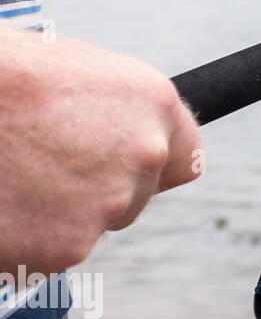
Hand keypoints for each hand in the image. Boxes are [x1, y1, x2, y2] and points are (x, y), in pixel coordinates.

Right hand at [0, 29, 202, 275]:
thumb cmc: (3, 76)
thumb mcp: (73, 67)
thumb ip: (112, 107)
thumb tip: (119, 128)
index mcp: (153, 103)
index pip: (184, 159)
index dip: (151, 168)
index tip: (126, 171)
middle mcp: (145, 154)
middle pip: (134, 196)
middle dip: (94, 191)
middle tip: (38, 167)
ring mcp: (108, 203)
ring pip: (89, 225)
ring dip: (54, 215)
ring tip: (11, 178)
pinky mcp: (66, 246)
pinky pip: (48, 251)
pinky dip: (23, 239)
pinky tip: (2, 205)